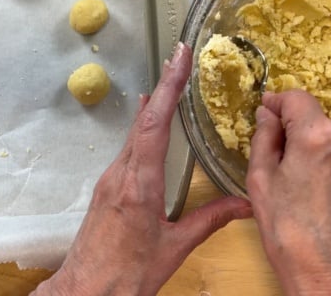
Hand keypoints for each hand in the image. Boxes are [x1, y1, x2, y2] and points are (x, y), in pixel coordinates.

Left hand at [33, 43, 251, 295]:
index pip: (155, 123)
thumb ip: (210, 221)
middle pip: (143, 119)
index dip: (168, 86)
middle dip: (164, 85)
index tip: (179, 58)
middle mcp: (120, 173)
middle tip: (181, 57)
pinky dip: (143, 126)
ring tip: (171, 80)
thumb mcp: (175, 247)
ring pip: (134, 131)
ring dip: (154, 104)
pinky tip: (149, 120)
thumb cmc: (126, 273)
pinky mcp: (107, 187)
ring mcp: (110, 178)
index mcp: (139, 183)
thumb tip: (244, 204)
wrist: (85, 291)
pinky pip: (127, 147)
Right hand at [247, 90, 330, 295]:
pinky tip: (324, 188)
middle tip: (279, 158)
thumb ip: (263, 137)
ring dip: (317, 147)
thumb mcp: (260, 179)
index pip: (296, 98)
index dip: (277, 101)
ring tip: (303, 180)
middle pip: (315, 119)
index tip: (266, 110)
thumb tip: (266, 115)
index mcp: (317, 136)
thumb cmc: (288, 231)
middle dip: (295, 131)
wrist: (329, 274)